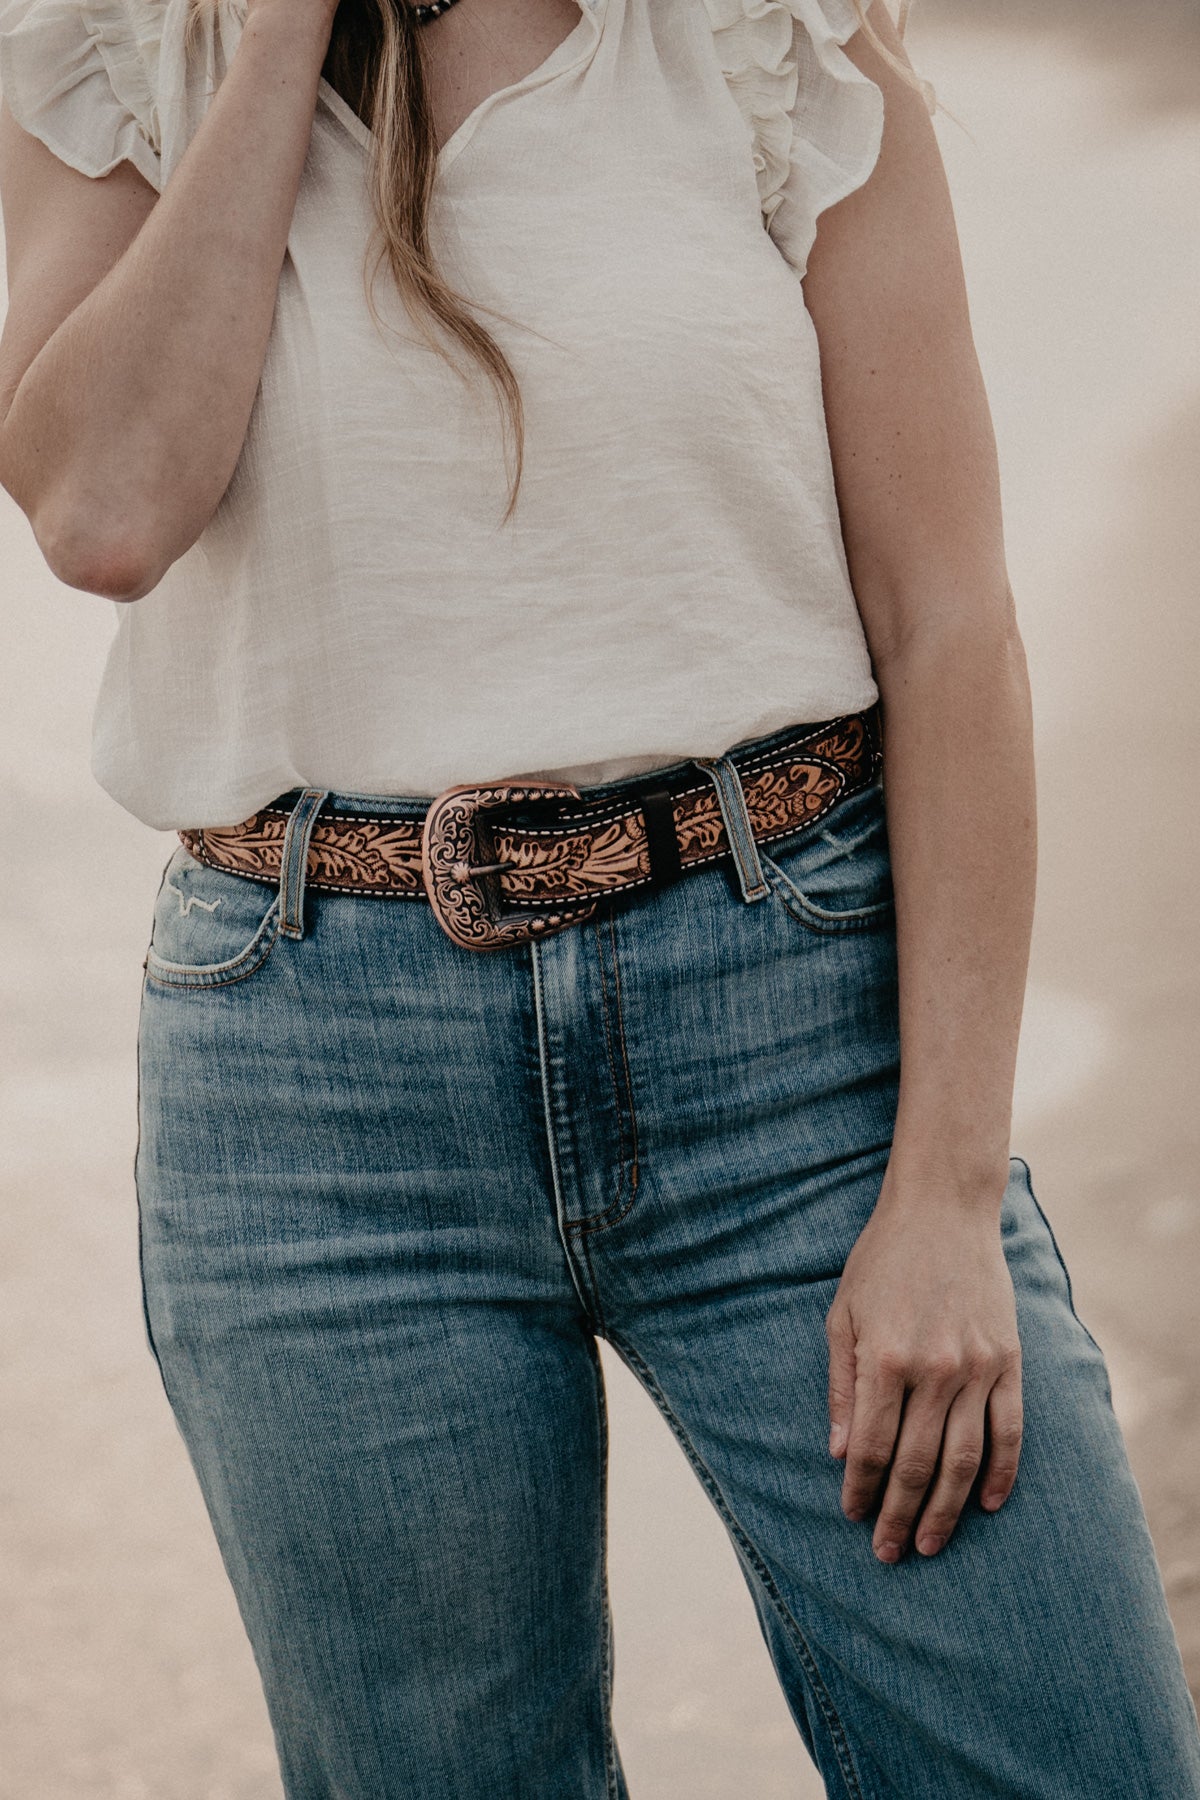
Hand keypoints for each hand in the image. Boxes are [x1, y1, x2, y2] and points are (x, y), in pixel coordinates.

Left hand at [826, 1175, 1022, 1561]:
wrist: (944, 1210)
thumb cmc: (882, 1260)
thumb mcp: (843, 1314)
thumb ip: (843, 1386)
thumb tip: (841, 1453)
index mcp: (886, 1358)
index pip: (872, 1447)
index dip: (861, 1489)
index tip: (853, 1516)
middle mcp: (934, 1369)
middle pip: (915, 1464)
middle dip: (898, 1515)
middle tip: (889, 1552)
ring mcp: (977, 1368)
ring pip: (964, 1460)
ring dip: (946, 1510)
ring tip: (930, 1544)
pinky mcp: (1009, 1361)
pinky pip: (1010, 1431)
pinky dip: (1001, 1474)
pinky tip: (988, 1505)